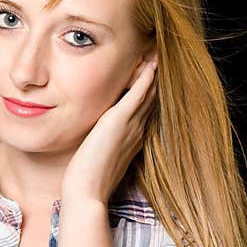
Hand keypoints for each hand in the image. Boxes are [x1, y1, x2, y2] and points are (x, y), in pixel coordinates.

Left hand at [61, 59, 158, 204]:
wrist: (86, 192)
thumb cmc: (87, 179)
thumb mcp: (98, 156)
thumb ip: (102, 144)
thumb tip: (97, 138)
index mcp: (132, 138)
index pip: (144, 109)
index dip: (150, 91)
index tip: (151, 73)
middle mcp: (137, 130)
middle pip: (151, 98)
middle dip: (156, 78)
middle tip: (160, 57)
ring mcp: (131, 126)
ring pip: (149, 93)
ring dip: (154, 73)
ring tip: (158, 54)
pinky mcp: (119, 121)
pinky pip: (137, 94)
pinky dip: (145, 79)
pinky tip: (150, 64)